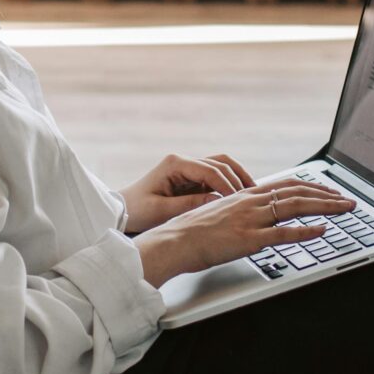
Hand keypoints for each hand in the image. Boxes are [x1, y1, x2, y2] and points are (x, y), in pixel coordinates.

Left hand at [120, 152, 254, 233]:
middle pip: (220, 163)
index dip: (227, 184)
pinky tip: (239, 197)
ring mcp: (188, 169)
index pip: (209, 170)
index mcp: (175, 165)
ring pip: (221, 167)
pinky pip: (215, 177)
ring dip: (236, 178)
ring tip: (251, 194)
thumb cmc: (137, 210)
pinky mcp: (190, 179)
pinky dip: (228, 184)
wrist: (121, 211)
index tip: (239, 199)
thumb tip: (217, 200)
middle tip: (251, 196)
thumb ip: (189, 205)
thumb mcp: (162, 211)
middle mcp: (183, 162)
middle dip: (237, 179)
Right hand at [134, 177, 357, 286]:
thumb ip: (239, 213)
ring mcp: (250, 220)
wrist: (173, 242)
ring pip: (295, 208)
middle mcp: (250, 203)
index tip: (329, 190)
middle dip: (327, 195)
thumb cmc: (191, 233)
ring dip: (326, 207)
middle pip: (297, 192)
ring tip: (346, 209)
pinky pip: (282, 234)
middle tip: (348, 200)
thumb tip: (256, 216)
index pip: (286, 185)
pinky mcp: (248, 239)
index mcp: (244, 196)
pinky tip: (322, 231)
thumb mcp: (219, 215)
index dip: (311, 186)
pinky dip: (306, 231)